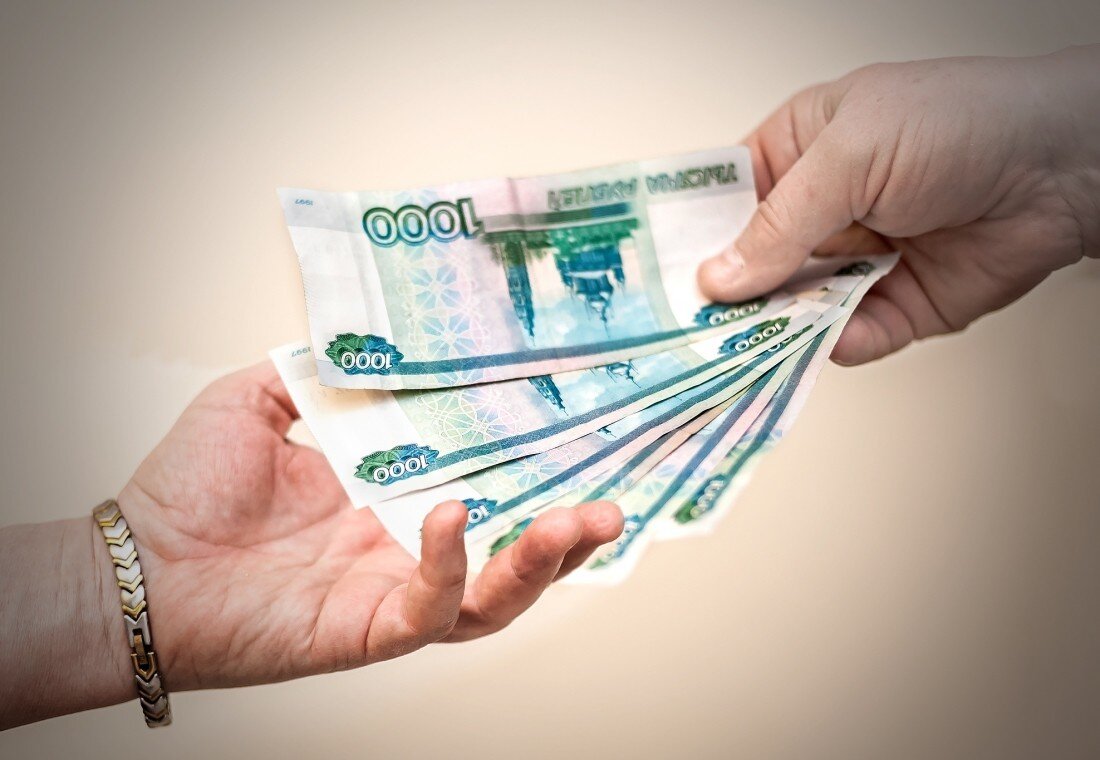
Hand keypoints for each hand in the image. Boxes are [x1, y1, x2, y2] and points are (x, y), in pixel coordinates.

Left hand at [116, 362, 622, 689]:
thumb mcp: (257, 400)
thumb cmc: (187, 489)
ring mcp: (390, 592)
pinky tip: (452, 516)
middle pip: (512, 553)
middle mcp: (405, 549)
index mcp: (392, 497)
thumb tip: (366, 333)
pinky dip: (450, 565)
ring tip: (583, 521)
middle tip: (613, 498)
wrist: (134, 564)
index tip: (582, 428)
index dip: (537, 465)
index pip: (486, 483)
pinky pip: (428, 608)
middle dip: (571, 532)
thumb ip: (315, 368)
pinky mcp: (366, 631)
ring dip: (543, 562)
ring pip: (494, 598)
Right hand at [698, 46, 1099, 364]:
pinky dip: (830, 347)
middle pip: (752, 262)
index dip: (688, 232)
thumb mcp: (852, 154)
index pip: (724, 197)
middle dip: (723, 293)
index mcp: (799, 151)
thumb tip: (720, 276)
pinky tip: (815, 347)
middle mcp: (822, 210)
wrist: (1068, 164)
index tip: (652, 273)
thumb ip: (782, 221)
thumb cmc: (960, 122)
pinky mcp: (895, 306)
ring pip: (792, 307)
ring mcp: (856, 260)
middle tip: (683, 328)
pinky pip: (847, 337)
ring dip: (770, 327)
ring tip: (735, 348)